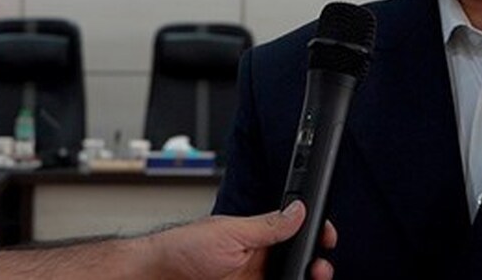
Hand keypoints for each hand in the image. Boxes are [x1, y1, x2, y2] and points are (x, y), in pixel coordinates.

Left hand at [0, 201, 335, 279]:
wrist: (154, 275)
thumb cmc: (181, 249)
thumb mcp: (230, 233)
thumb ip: (268, 226)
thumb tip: (299, 209)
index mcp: (256, 240)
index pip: (295, 237)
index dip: (314, 237)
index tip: (327, 238)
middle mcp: (257, 264)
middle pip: (298, 266)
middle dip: (315, 266)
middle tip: (320, 268)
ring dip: (304, 279)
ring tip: (311, 277)